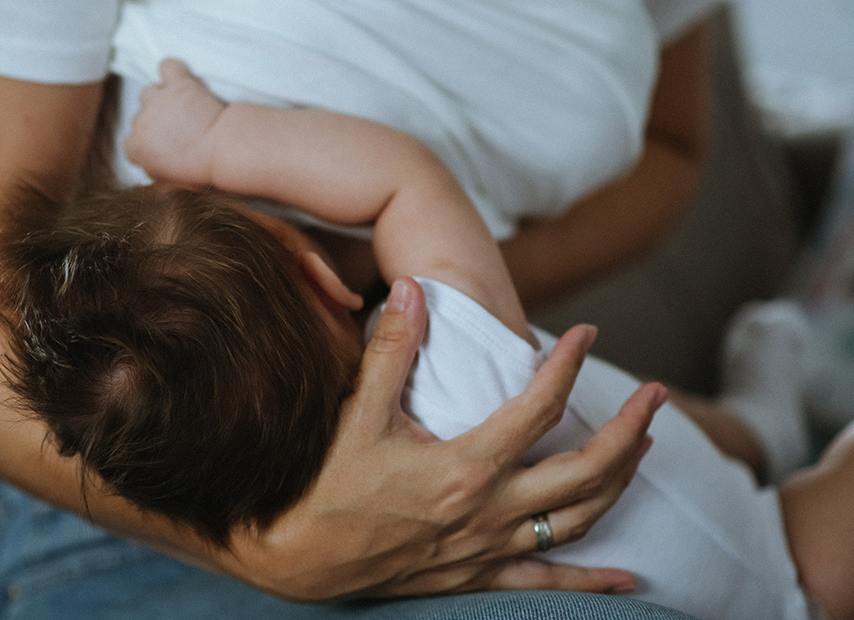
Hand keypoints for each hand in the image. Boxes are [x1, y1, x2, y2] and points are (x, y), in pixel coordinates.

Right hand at [125, 59, 226, 184]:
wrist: (221, 150)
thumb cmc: (200, 170)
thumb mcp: (170, 181)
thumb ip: (155, 168)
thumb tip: (155, 164)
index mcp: (136, 148)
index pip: (132, 142)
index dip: (148, 142)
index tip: (163, 145)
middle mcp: (141, 122)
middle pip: (141, 116)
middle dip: (157, 121)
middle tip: (178, 128)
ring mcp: (158, 101)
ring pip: (150, 92)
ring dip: (162, 98)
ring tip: (181, 107)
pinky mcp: (179, 85)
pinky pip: (168, 67)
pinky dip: (173, 70)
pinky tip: (182, 78)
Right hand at [220, 277, 662, 600]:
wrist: (300, 556)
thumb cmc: (326, 484)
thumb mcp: (357, 414)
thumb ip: (389, 351)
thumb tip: (410, 290)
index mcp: (465, 466)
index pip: (539, 408)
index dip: (567, 365)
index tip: (584, 333)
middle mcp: (489, 510)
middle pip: (585, 470)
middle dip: (629, 429)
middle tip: (658, 395)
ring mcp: (489, 548)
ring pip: (579, 519)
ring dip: (620, 483)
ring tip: (645, 448)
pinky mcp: (478, 576)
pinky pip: (546, 582)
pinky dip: (589, 581)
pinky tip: (626, 580)